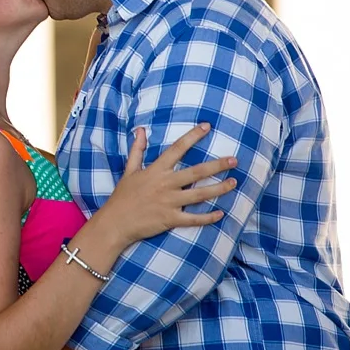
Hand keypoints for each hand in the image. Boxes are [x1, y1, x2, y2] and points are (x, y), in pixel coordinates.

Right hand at [93, 124, 236, 245]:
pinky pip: (193, 218)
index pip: (177, 148)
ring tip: (233, 183)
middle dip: (217, 165)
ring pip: (200, 194)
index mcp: (156, 170)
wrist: (115, 223)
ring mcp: (169, 202)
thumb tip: (141, 130)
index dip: (193, 136)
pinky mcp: (170, 219)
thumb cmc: (122, 197)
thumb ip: (137, 150)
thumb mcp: (129, 170)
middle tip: (234, 160)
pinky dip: (208, 217)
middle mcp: (165, 184)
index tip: (207, 126)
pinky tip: (221, 213)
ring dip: (219, 188)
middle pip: (196, 172)